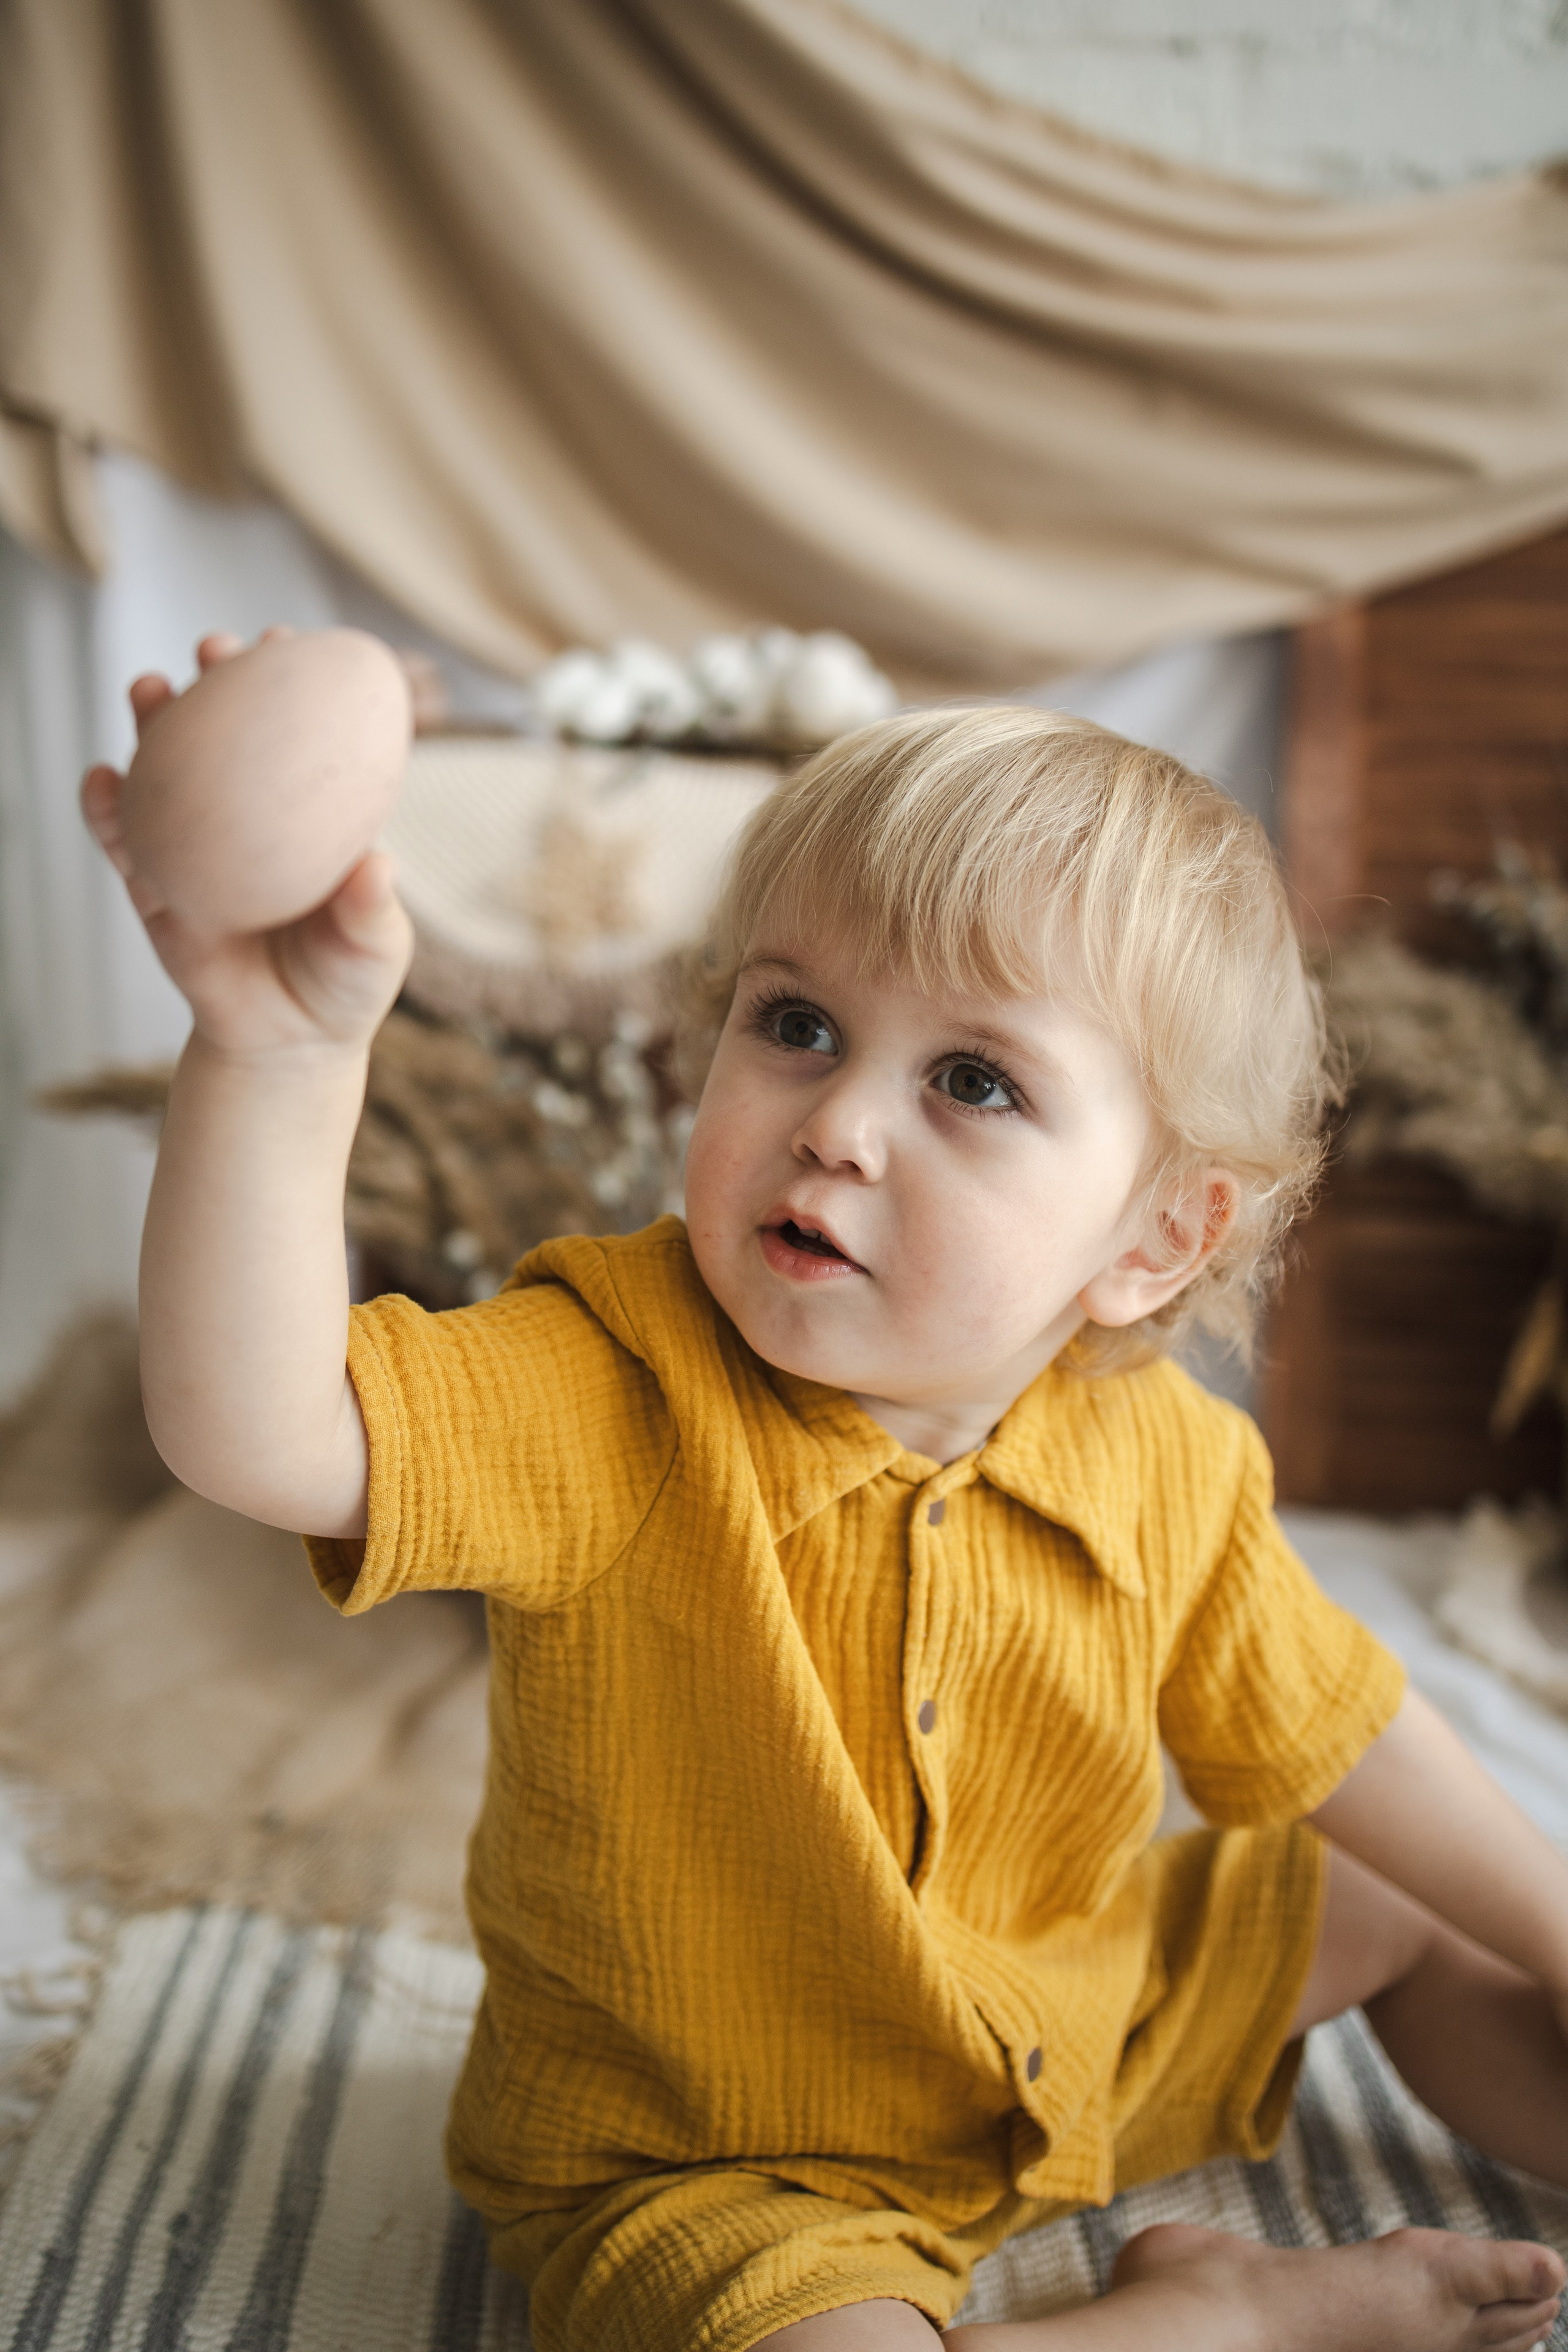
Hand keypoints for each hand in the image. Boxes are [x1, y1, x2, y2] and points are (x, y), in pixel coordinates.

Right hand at [81, 631, 412, 1061]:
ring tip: (151, 687)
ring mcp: (195, 846)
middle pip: (224, 734)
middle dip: (216, 681)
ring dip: (154, 724)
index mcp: (304, 817)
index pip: (297, 737)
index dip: (291, 684)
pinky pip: (122, 840)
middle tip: (215, 648)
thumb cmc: (344, 984)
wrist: (287, 1043)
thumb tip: (377, 863)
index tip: (288, 642)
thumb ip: (371, 908)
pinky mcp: (154, 885)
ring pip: (165, 771)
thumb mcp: (373, 947)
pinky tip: (103, 777)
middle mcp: (247, 819)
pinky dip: (106, 808)